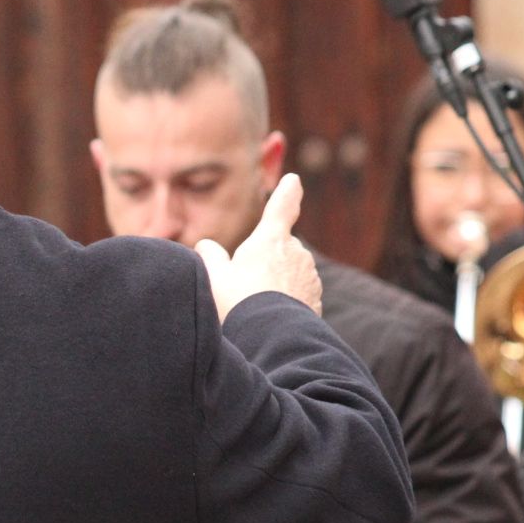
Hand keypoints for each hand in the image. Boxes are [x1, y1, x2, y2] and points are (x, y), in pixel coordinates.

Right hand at [195, 174, 320, 320]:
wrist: (271, 341)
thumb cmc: (237, 304)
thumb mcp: (213, 277)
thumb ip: (210, 257)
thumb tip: (207, 247)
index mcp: (270, 240)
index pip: (282, 206)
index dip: (287, 192)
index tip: (294, 181)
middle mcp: (296, 253)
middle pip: (279, 248)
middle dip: (265, 259)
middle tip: (241, 285)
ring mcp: (309, 278)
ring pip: (289, 272)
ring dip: (275, 282)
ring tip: (253, 306)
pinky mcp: (315, 301)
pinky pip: (297, 295)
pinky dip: (285, 301)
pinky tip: (269, 318)